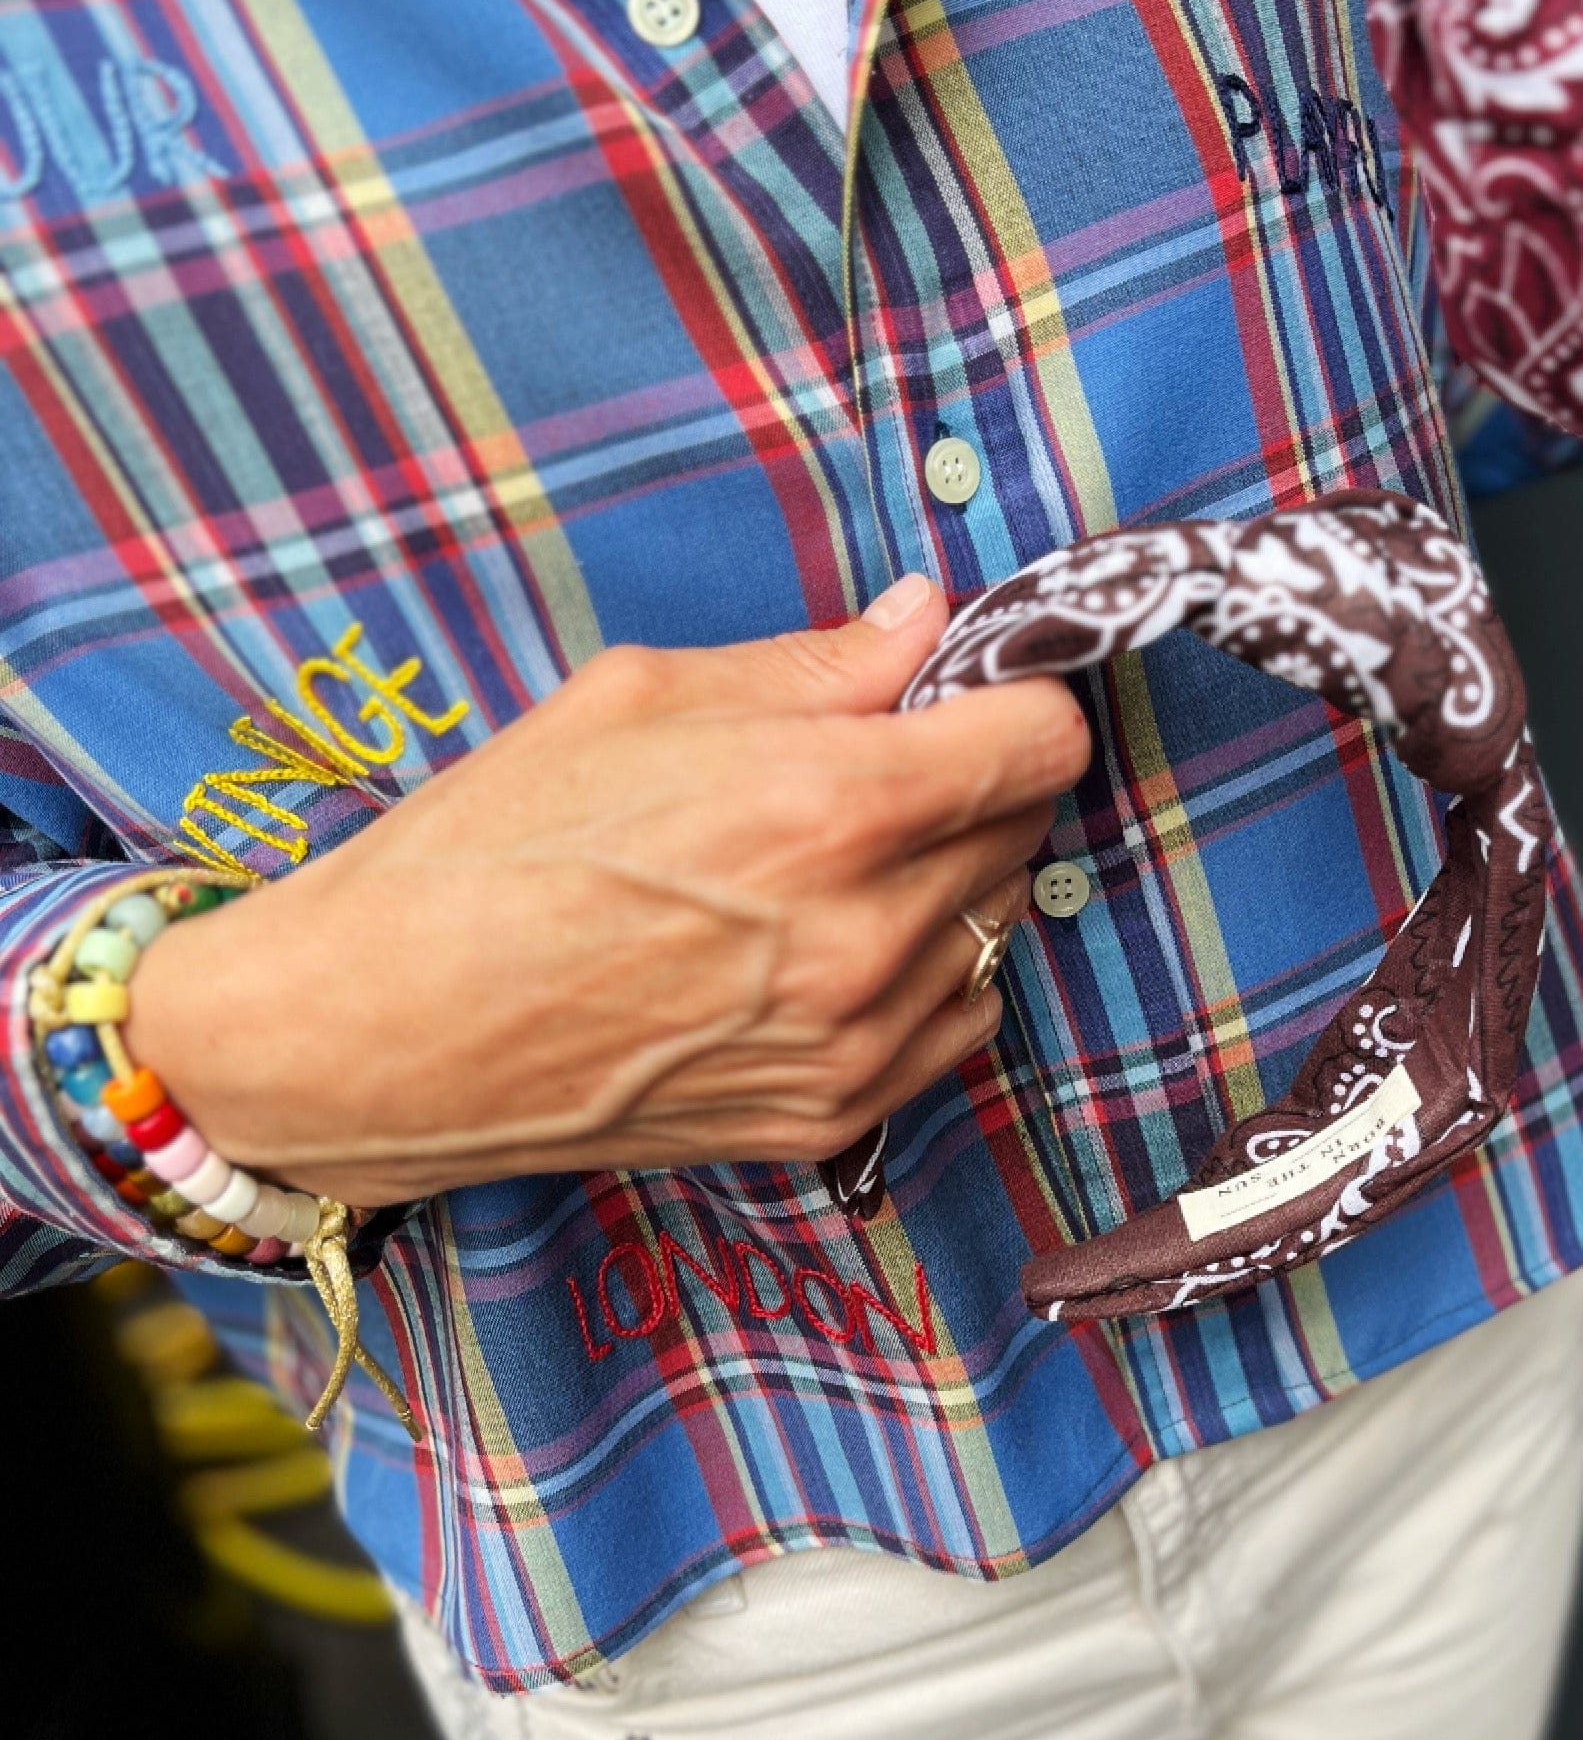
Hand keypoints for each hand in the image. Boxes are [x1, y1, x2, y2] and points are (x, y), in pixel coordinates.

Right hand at [128, 580, 1090, 1205]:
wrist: (385, 1033)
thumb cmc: (490, 847)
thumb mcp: (639, 699)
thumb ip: (815, 664)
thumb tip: (925, 622)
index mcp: (828, 806)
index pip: (1040, 744)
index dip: (1015, 700)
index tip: (976, 693)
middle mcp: (865, 935)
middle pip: (1025, 829)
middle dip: (976, 780)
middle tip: (885, 764)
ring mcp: (857, 1041)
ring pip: (997, 925)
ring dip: (951, 877)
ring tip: (840, 861)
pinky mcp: (834, 1117)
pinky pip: (959, 1019)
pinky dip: (930, 972)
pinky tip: (839, 944)